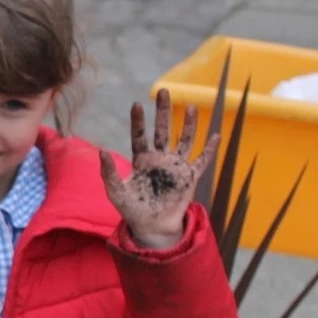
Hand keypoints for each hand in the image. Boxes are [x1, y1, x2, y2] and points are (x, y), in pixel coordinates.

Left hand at [100, 89, 214, 249]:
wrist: (151, 226)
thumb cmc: (131, 209)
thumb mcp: (116, 191)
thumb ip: (109, 172)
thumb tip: (101, 151)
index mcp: (141, 160)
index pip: (139, 136)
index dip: (138, 121)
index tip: (136, 105)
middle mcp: (159, 159)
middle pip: (163, 130)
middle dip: (163, 112)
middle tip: (163, 91)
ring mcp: (175, 166)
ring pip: (184, 140)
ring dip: (188, 124)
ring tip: (189, 106)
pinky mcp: (189, 176)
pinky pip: (201, 160)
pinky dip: (209, 149)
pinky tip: (215, 134)